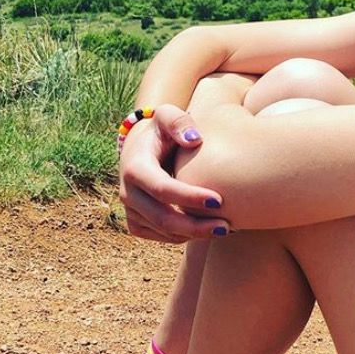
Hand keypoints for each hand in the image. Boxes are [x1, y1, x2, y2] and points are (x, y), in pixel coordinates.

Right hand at [118, 103, 230, 243]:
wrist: (141, 148)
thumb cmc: (162, 130)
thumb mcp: (168, 116)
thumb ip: (180, 122)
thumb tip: (194, 139)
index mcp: (135, 168)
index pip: (163, 189)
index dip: (190, 197)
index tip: (219, 200)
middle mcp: (127, 193)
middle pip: (163, 218)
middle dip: (196, 225)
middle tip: (226, 226)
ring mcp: (131, 210)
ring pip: (164, 232)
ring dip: (194, 234)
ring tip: (224, 229)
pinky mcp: (136, 223)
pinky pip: (162, 236)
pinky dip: (185, 236)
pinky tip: (208, 229)